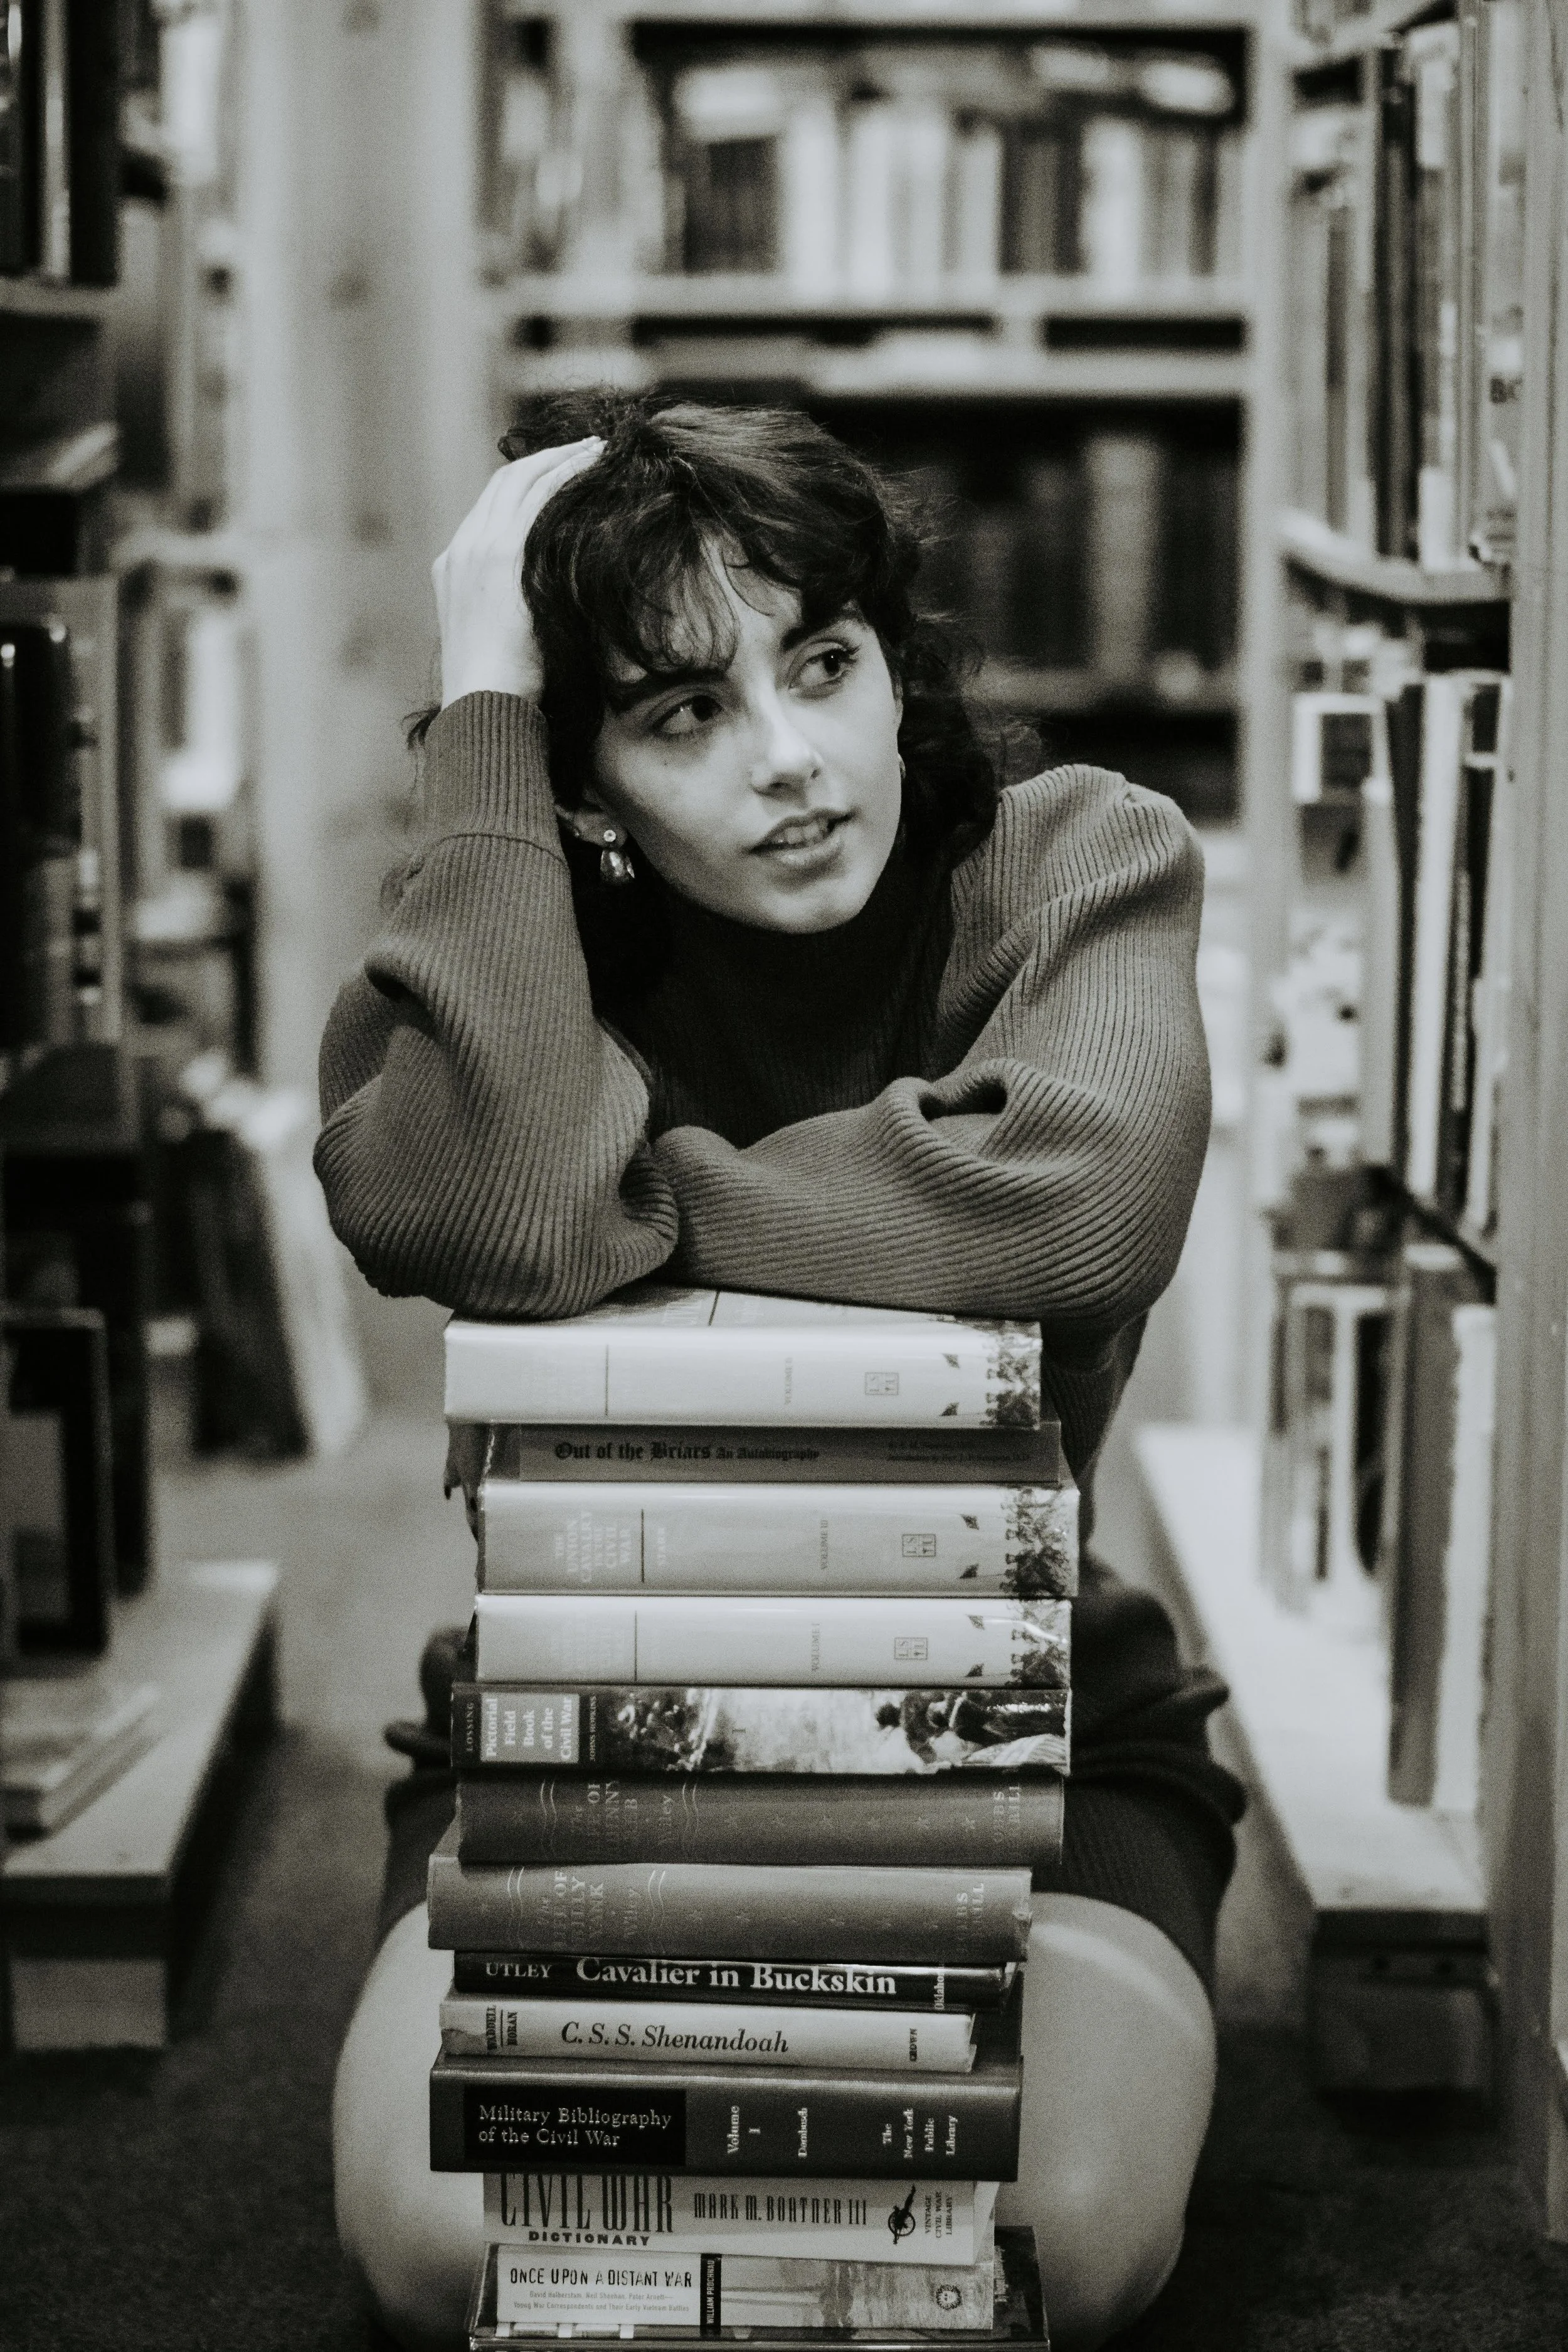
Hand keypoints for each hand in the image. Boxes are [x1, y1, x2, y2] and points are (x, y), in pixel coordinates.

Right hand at [432, 437, 601, 708]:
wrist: (482, 703)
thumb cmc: (500, 689)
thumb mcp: (499, 640)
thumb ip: (513, 609)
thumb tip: (547, 605)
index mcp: (452, 567)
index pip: (490, 509)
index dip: (524, 484)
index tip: (556, 475)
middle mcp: (460, 550)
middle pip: (502, 485)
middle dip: (542, 460)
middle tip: (582, 450)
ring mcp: (476, 549)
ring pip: (519, 481)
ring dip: (558, 459)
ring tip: (593, 450)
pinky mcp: (500, 555)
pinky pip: (537, 496)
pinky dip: (563, 472)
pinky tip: (590, 465)